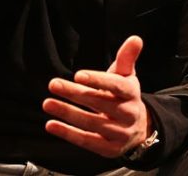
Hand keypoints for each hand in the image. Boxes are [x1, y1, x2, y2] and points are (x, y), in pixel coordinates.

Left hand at [43, 35, 152, 157]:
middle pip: (100, 103)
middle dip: (75, 93)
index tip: (78, 75)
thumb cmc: (125, 97)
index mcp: (132, 93)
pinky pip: (87, 142)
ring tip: (47, 103)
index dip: (98, 80)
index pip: (116, 86)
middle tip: (53, 84)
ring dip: (68, 113)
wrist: (139, 129)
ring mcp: (120, 133)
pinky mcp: (109, 149)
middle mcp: (128, 114)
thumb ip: (127, 58)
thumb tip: (135, 38)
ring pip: (91, 123)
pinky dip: (68, 134)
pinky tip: (51, 124)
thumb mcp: (127, 76)